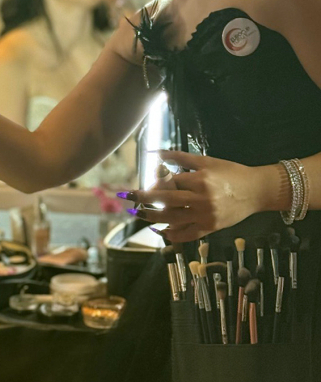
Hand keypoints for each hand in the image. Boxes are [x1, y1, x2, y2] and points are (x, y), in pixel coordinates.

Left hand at [121, 151, 263, 242]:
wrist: (257, 191)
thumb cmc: (230, 172)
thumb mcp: (205, 160)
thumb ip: (178, 156)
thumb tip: (153, 151)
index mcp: (199, 180)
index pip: (169, 182)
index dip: (153, 182)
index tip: (141, 182)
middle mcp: (201, 199)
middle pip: (166, 201)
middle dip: (144, 199)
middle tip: (128, 196)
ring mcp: (206, 216)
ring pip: (173, 219)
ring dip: (152, 217)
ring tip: (138, 214)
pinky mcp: (211, 228)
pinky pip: (187, 234)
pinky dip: (173, 234)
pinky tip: (161, 231)